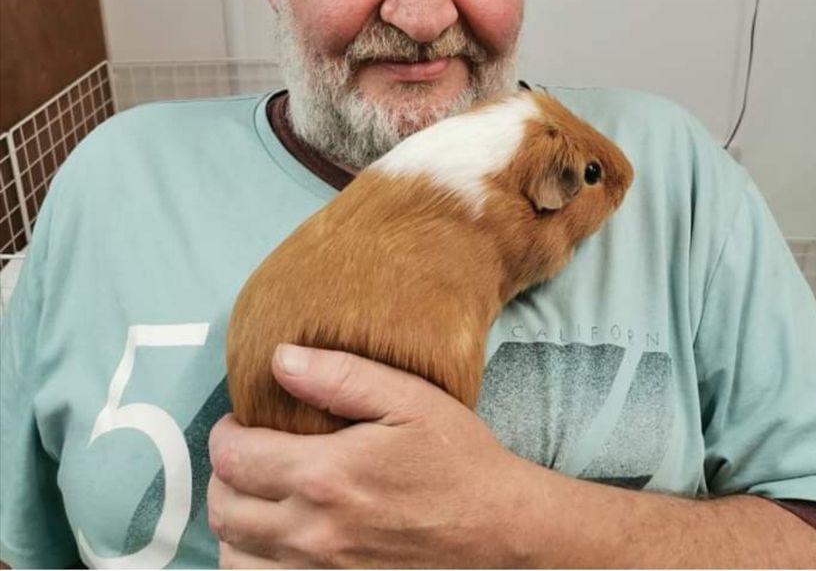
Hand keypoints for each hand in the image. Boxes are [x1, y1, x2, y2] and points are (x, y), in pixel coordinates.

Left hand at [208, 344, 527, 567]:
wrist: (499, 531)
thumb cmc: (457, 461)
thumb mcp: (409, 399)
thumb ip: (340, 376)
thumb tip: (280, 358)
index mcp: (325, 475)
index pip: (233, 457)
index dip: (225, 433)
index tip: (239, 421)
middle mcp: (312, 533)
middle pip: (223, 509)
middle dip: (223, 474)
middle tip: (245, 453)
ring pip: (233, 557)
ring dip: (233, 522)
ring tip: (256, 495)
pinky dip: (253, 562)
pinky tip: (274, 539)